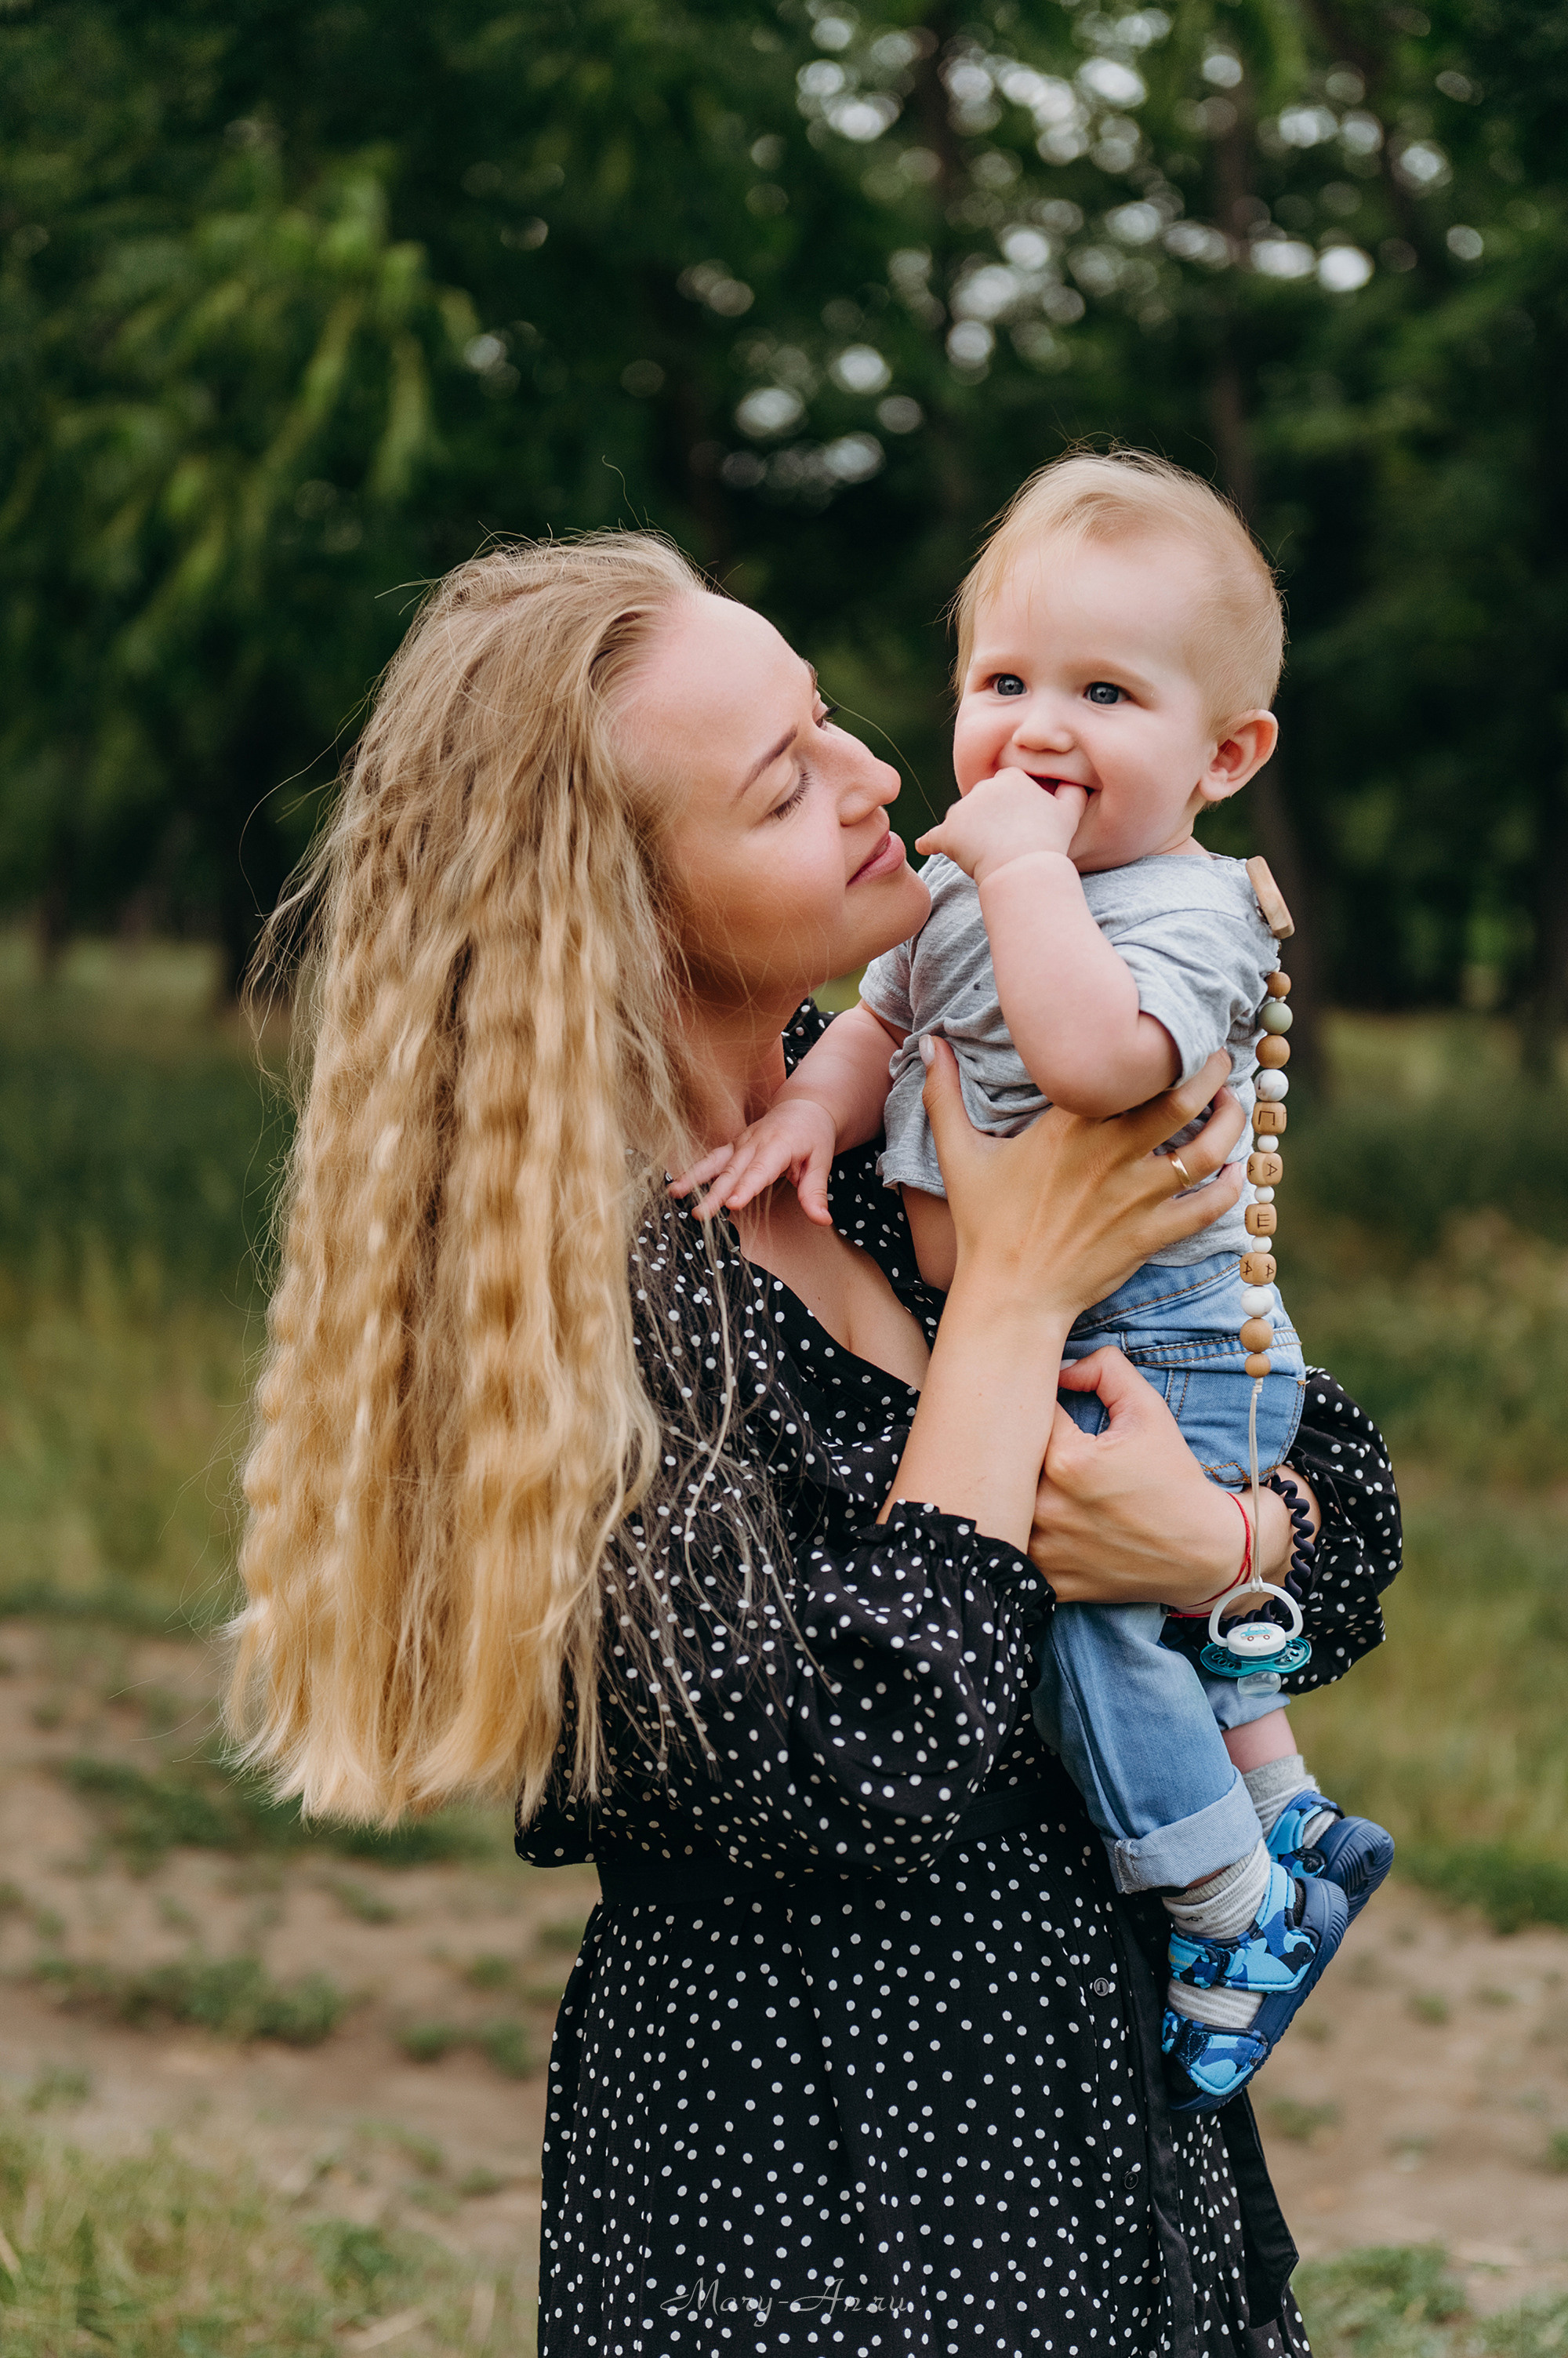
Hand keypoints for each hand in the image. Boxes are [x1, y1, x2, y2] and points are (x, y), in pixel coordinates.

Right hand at [670, 1095, 839, 1225]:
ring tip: (675, 1192)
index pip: (759, 1171)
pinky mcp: (732, 1147)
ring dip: (694, 1177)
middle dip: (714, 1193)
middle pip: (732, 1172)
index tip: (733, 1204)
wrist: (803, 1107)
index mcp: (778, 1145)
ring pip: (715, 1162)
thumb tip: (822, 1220)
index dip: (745, 1188)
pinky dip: (694, 1171)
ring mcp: (740, 1143)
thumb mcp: (821, 1162)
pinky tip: (678, 1186)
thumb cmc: (813, 1135)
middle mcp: (754, 1143)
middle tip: (700, 1214)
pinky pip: (712, 1159)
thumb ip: (816, 1192)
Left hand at [915, 769, 1086, 885]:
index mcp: (1010, 778)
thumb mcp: (1070, 813)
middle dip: (987, 817)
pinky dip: (929, 842)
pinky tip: (924, 846)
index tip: (1018, 824)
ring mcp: (962, 810)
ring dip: (967, 832)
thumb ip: (1072, 791)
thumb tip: (1073, 781)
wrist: (1025, 869)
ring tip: (984, 853)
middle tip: (1003, 842)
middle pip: (980, 802)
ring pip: (961, 819)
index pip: (1005, 787)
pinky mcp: (947, 834)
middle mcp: (982, 787)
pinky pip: (932, 838)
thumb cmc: (1050, 842)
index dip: (1010, 806)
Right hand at [920, 1037, 1244, 1324]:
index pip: (1128, 1069)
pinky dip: (1231, 1187)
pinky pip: (1208, 1206)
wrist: (1010, 1296)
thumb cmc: (986, 1224)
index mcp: (1070, 1125)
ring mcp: (1136, 1197)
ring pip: (1207, 1149)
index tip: (1171, 1031)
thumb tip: (929, 1041)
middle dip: (1211, 1070)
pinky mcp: (1151, 1234)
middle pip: (1182, 1098)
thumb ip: (944, 1093)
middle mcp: (1110, 1154)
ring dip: (1230, 1122)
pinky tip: (1236, 1171)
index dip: (1160, 1045)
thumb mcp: (959, 1154)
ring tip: (1233, 1105)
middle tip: (1219, 1057)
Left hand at [1031, 1350, 1319, 1608]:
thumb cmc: (1175, 1478)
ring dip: (1010, 1492)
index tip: (1047, 1409)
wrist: (1203, 1550)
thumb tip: (1062, 1367)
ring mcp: (1045, 1549)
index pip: (1024, 1413)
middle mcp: (1047, 1506)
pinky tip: (1038, 1520)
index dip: (1033, 1405)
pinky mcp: (1048, 1578)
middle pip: (1003, 1462)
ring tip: (1025, 1482)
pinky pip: (1013, 1548)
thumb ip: (1105, 1370)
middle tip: (1029, 1443)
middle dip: (1014, 1448)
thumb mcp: (1149, 1410)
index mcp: (1066, 1459)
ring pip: (1002, 1505)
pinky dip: (1019, 1532)